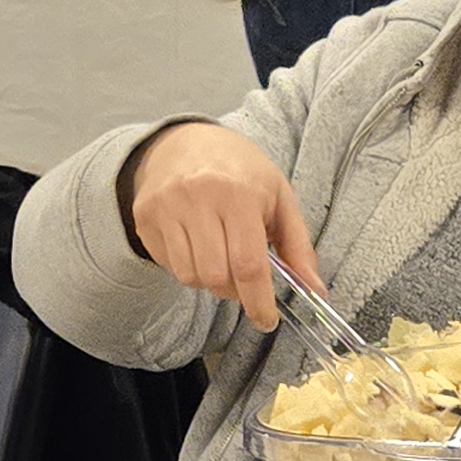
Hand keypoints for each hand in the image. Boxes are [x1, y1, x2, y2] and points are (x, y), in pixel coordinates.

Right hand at [126, 122, 317, 334]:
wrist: (186, 140)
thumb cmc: (240, 171)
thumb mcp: (279, 197)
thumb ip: (298, 246)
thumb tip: (315, 290)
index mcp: (238, 193)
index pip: (248, 264)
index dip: (258, 301)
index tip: (267, 320)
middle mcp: (198, 198)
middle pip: (216, 276)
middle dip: (234, 291)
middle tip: (243, 280)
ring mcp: (166, 207)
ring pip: (189, 276)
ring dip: (210, 280)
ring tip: (220, 256)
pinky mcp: (145, 216)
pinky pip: (168, 265)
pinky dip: (187, 267)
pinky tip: (196, 245)